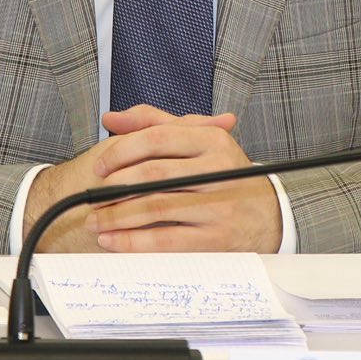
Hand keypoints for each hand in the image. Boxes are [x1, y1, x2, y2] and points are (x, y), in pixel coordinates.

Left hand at [89, 108, 279, 253]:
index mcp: (213, 140)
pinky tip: (114, 241)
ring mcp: (219, 205)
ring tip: (95, 221)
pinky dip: (134, 242)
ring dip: (117, 217)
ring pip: (156, 207)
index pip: (157, 137)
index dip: (122, 151)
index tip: (100, 166)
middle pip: (153, 174)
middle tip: (91, 198)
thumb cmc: (225, 176)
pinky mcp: (217, 238)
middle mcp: (219, 169)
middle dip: (114, 188)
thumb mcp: (200, 142)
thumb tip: (112, 118)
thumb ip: (155, 124)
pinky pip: (167, 240)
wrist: (269, 216)